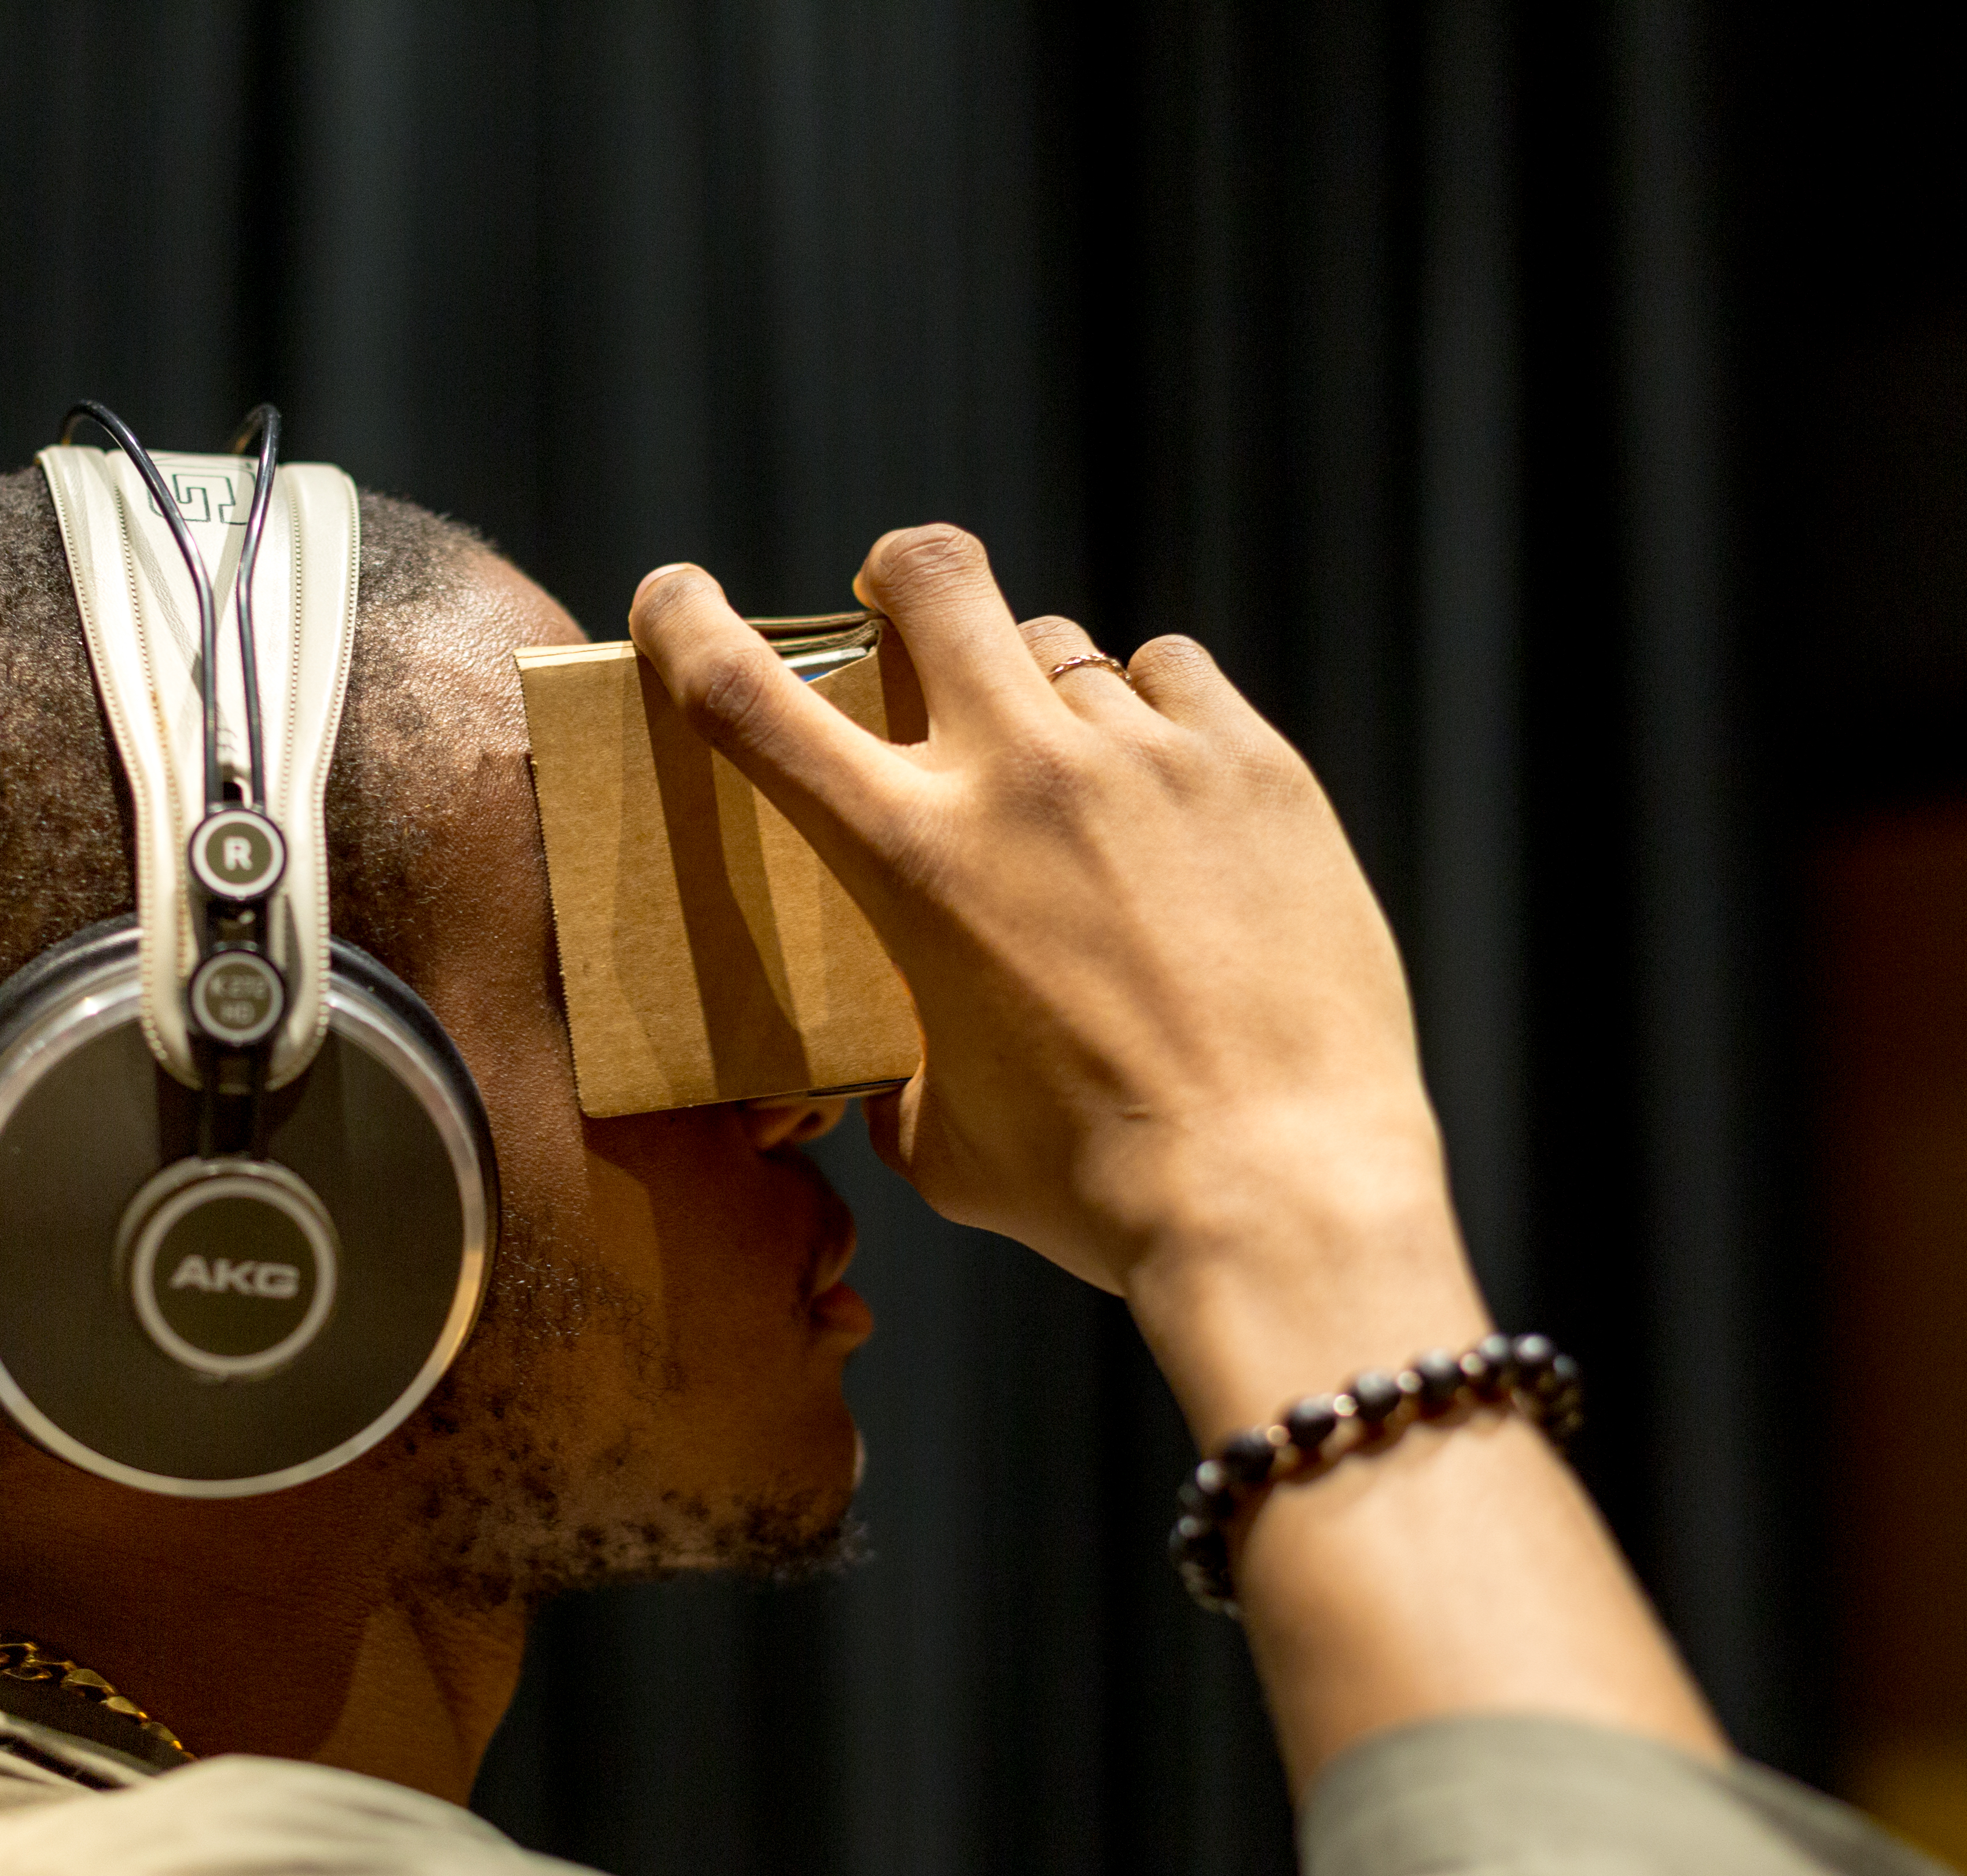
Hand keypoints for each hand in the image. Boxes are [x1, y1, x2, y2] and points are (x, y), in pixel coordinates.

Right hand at [634, 526, 1718, 1784]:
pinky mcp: (1265, 773)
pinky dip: (1171, 727)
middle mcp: (1019, 776)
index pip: (752, 699)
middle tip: (917, 651)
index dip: (695, 630)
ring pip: (1070, 632)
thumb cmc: (1093, 1209)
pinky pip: (1190, 685)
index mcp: (908, 863)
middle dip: (902, 591)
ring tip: (1083, 778)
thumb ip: (900, 1067)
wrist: (1292, 1210)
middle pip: (930, 573)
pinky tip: (1187, 813)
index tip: (674, 595)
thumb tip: (881, 1073)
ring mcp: (1152, 758)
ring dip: (1052, 687)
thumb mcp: (948, 1147)